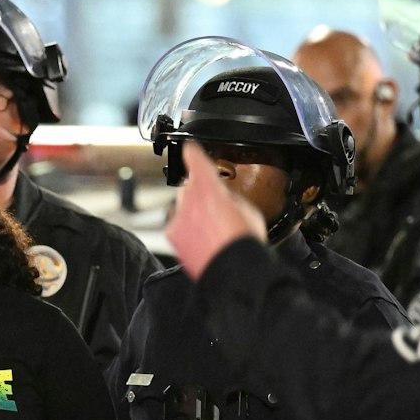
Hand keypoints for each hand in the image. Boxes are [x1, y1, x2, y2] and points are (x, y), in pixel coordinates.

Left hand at [165, 142, 267, 279]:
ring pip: (182, 206)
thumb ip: (229, 197)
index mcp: (209, 186)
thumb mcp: (247, 210)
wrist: (232, 271)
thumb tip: (223, 198)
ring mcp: (178, 217)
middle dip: (199, 191)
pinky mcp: (172, 235)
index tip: (189, 148)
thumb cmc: (243, 241)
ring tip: (212, 229)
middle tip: (215, 207)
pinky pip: (177, 225)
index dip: (192, 151)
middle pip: (188, 185)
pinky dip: (186, 229)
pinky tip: (203, 239)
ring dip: (193, 212)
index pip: (194, 158)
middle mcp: (189, 198)